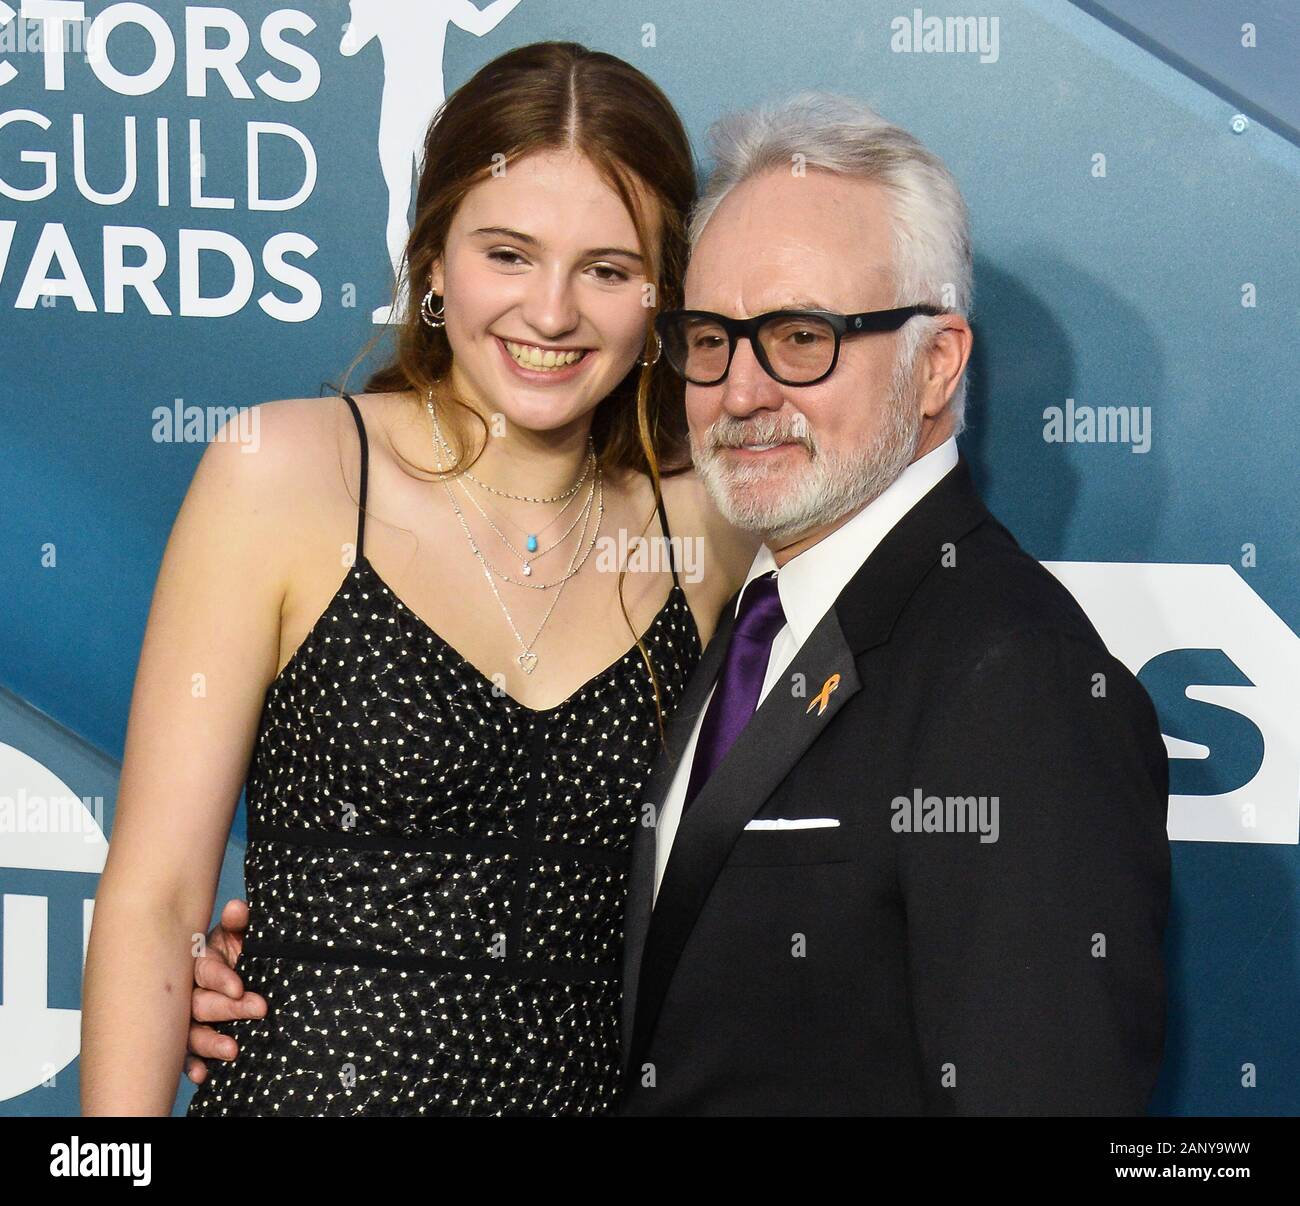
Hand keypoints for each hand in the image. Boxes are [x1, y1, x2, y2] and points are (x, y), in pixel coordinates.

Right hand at [184, 899, 266, 1083]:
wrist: (245, 965)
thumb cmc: (239, 947)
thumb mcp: (241, 932)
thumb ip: (240, 922)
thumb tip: (237, 908)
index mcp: (201, 961)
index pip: (205, 970)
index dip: (221, 978)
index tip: (239, 988)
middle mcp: (191, 990)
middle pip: (200, 1003)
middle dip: (228, 1009)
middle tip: (259, 1009)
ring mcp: (188, 1017)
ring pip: (191, 1032)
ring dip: (209, 1042)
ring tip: (232, 1050)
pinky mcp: (192, 1039)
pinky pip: (187, 1054)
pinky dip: (193, 1066)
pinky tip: (202, 1075)